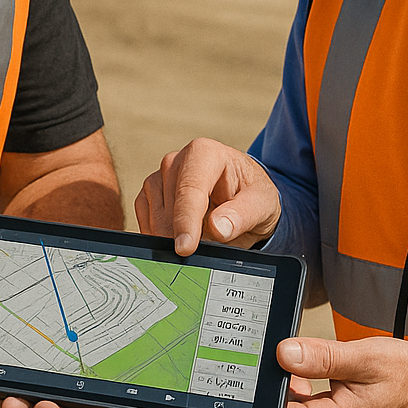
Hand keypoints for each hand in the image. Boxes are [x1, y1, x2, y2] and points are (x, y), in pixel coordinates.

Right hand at [135, 138, 280, 254]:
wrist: (242, 196)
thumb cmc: (252, 195)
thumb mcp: (261, 205)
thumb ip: (242, 216)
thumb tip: (218, 227)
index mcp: (205, 154)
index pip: (190, 190)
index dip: (186, 221)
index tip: (185, 248)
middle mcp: (177, 160)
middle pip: (169, 207)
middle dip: (182, 236)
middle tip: (205, 253)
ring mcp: (160, 176)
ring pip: (155, 215)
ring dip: (172, 237)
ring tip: (201, 241)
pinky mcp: (151, 193)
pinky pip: (146, 219)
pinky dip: (160, 235)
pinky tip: (181, 238)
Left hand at [273, 336, 407, 407]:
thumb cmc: (406, 379)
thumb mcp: (363, 357)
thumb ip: (319, 356)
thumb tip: (283, 353)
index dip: (264, 391)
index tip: (261, 366)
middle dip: (274, 390)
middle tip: (286, 358)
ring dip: (286, 396)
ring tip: (304, 368)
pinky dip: (297, 403)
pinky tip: (310, 381)